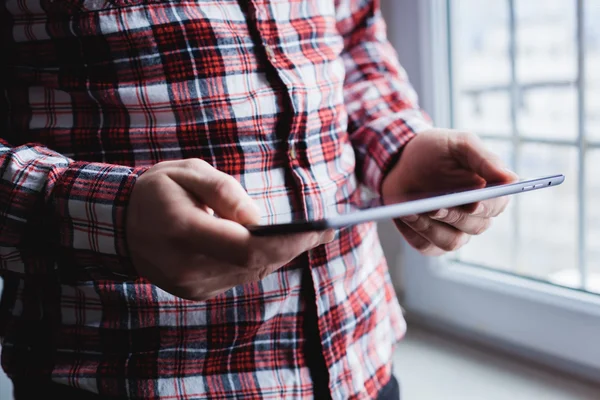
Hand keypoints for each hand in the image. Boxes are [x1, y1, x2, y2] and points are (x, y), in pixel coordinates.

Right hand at [126, 159, 333, 300]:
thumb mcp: (187, 172)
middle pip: (256, 263)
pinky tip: (277, 246)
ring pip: (251, 273)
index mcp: (183, 230)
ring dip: (282, 254)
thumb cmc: (157, 190)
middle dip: (295, 246)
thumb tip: (259, 219)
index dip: (288, 240)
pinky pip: (239, 277)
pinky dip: (261, 261)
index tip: (321, 229)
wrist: (120, 226)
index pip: (247, 246)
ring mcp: (190, 284)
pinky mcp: (195, 292)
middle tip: (327, 230)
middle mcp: (187, 265)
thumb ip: (224, 191)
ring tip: (311, 235)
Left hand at [381, 129, 517, 255]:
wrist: (399, 161)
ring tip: (412, 210)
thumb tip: (512, 179)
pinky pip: (426, 246)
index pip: (496, 206)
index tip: (472, 203)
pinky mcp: (430, 241)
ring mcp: (454, 231)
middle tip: (433, 206)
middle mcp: (475, 216)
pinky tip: (405, 216)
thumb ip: (484, 159)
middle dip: (453, 216)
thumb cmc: (434, 151)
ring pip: (451, 242)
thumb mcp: (459, 144)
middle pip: (474, 226)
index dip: (485, 207)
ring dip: (431, 227)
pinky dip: (415, 232)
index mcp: (489, 193)